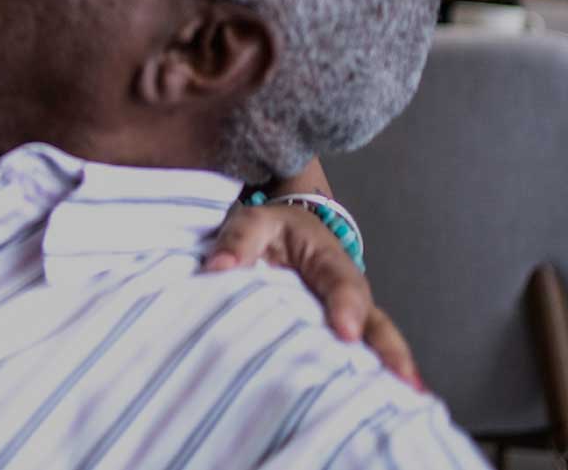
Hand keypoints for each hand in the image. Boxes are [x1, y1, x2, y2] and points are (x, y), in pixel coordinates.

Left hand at [203, 203, 420, 388]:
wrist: (285, 229)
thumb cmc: (271, 229)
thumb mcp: (253, 221)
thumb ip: (239, 241)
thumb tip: (218, 267)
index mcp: (328, 260)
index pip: (341, 284)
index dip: (346, 308)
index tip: (346, 333)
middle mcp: (348, 291)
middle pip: (375, 320)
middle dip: (390, 349)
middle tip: (403, 379)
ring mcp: (348, 316)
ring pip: (375, 342)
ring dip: (390, 370)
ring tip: (409, 400)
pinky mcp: (337, 334)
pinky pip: (359, 356)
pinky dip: (373, 378)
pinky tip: (384, 405)